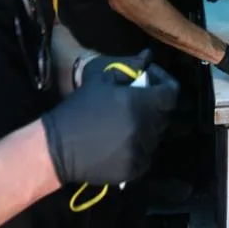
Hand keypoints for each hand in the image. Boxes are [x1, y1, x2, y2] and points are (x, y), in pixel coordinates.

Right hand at [42, 49, 178, 186]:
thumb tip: (146, 59)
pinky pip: (146, 156)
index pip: (171, 93)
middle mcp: (145, 127)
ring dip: (145, 128)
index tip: (152, 82)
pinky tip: (121, 143)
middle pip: (163, 115)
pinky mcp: (135, 169)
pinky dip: (138, 149)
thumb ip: (128, 71)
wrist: (57, 148)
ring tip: (125, 124)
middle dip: (153, 106)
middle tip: (135, 103)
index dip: (164, 84)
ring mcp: (141, 150)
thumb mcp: (101, 81)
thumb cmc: (78, 110)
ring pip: (155, 136)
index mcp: (139, 103)